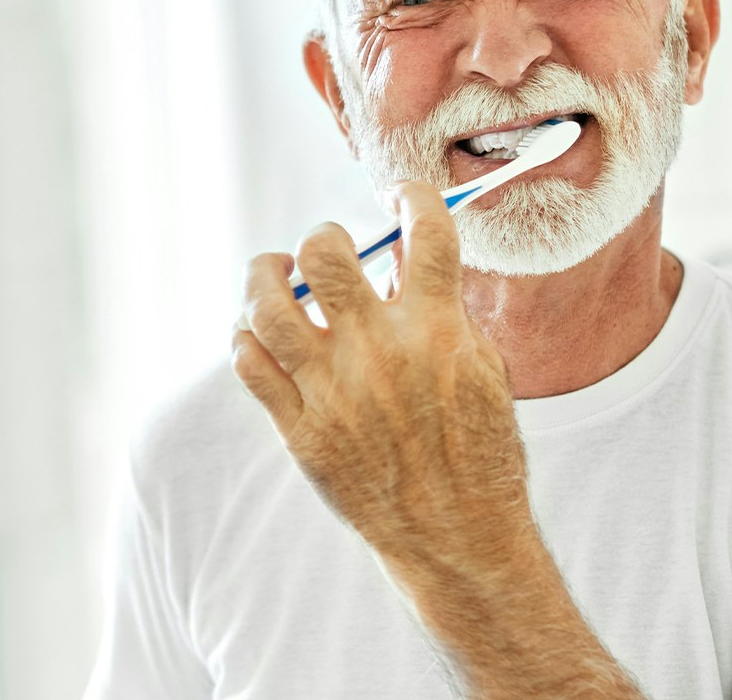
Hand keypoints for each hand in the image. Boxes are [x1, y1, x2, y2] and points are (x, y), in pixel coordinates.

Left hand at [232, 181, 530, 574]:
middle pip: (325, 255)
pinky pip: (249, 364)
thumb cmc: (480, 450)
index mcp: (437, 330)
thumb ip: (445, 310)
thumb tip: (405, 259)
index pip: (424, 232)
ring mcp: (332, 391)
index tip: (404, 197)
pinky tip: (261, 331)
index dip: (413, 198)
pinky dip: (248, 336)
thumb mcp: (483, 367)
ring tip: (276, 270)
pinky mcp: (301, 429)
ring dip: (265, 274)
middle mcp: (379, 352)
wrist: (456, 534)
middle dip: (324, 235)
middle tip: (329, 247)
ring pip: (267, 304)